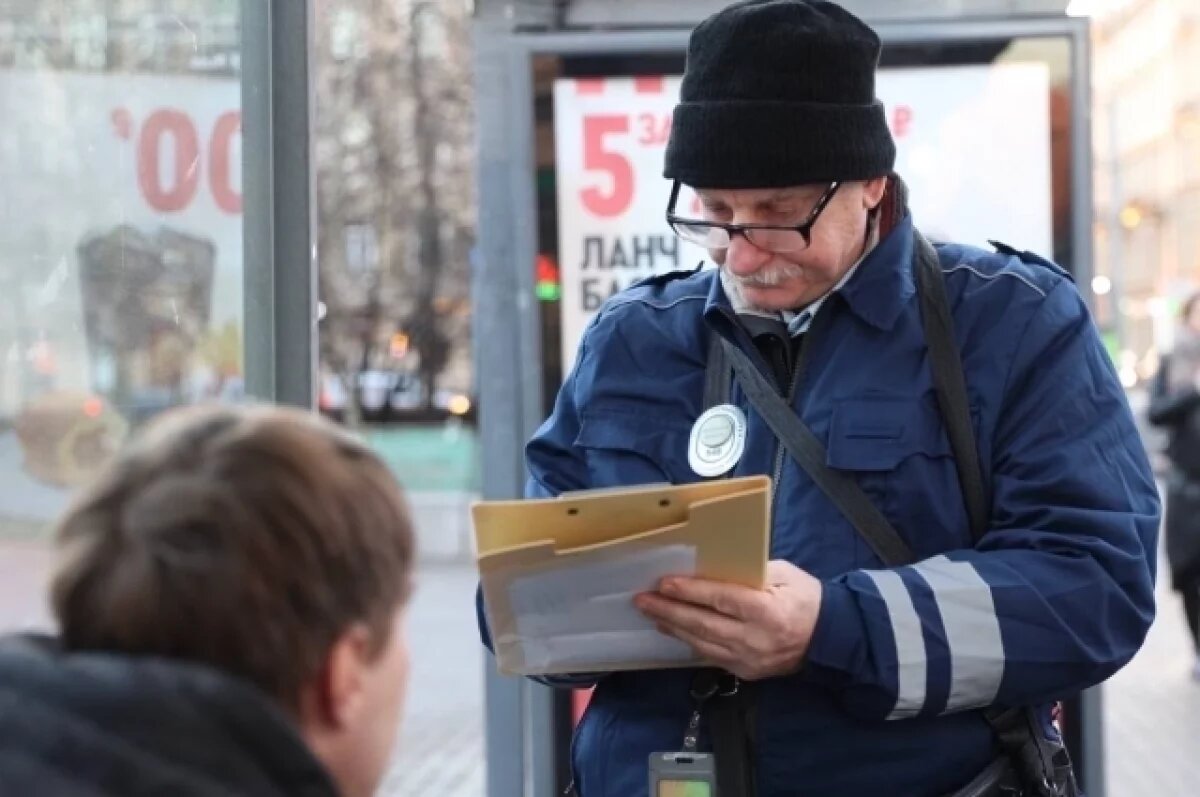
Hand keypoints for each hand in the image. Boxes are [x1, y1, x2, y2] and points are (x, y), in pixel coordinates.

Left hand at [634, 560, 822, 680]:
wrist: (829, 638)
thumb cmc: (806, 598)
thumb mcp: (784, 574)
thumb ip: (751, 571)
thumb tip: (715, 566)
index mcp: (766, 611)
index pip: (720, 600)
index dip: (689, 592)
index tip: (663, 583)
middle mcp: (754, 639)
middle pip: (703, 624)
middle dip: (669, 610)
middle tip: (642, 599)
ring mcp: (749, 660)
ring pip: (702, 644)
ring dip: (673, 627)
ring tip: (651, 613)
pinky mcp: (745, 672)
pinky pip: (711, 656)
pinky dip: (689, 642)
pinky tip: (673, 630)